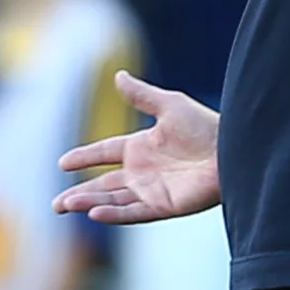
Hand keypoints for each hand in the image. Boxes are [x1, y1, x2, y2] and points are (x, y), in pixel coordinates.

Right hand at [52, 71, 220, 224]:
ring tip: (66, 206)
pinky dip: (114, 214)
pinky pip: (134, 212)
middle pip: (103, 185)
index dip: (84, 157)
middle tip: (56, 204)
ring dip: (89, 204)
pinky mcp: (164, 206)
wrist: (232, 150)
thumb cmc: (206, 126)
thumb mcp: (169, 105)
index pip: (105, 153)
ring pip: (113, 200)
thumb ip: (141, 95)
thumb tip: (118, 75)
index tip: (62, 163)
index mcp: (141, 147)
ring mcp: (153, 190)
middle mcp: (144, 171)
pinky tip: (94, 214)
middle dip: (79, 194)